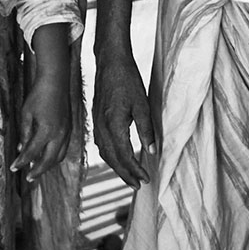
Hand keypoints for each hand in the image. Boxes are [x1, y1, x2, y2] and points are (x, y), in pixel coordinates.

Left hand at [11, 71, 72, 182]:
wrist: (56, 82)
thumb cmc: (38, 96)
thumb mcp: (26, 114)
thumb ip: (25, 133)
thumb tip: (21, 148)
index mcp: (46, 131)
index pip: (32, 152)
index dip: (22, 162)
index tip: (13, 168)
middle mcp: (59, 135)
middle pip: (49, 161)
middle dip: (37, 171)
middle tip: (27, 178)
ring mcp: (67, 133)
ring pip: (59, 157)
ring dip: (48, 166)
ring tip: (36, 170)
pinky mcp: (70, 130)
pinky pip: (63, 149)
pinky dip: (55, 157)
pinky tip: (47, 157)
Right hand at [91, 42, 154, 188]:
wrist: (110, 63)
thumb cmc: (128, 80)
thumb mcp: (142, 104)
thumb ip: (146, 129)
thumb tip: (152, 151)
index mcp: (114, 124)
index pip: (124, 155)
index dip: (135, 169)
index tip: (146, 178)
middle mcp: (102, 126)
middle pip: (112, 159)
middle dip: (125, 174)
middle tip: (138, 186)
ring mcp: (96, 123)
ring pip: (104, 153)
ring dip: (116, 167)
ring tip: (129, 177)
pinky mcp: (96, 119)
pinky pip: (100, 144)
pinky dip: (109, 156)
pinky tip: (116, 158)